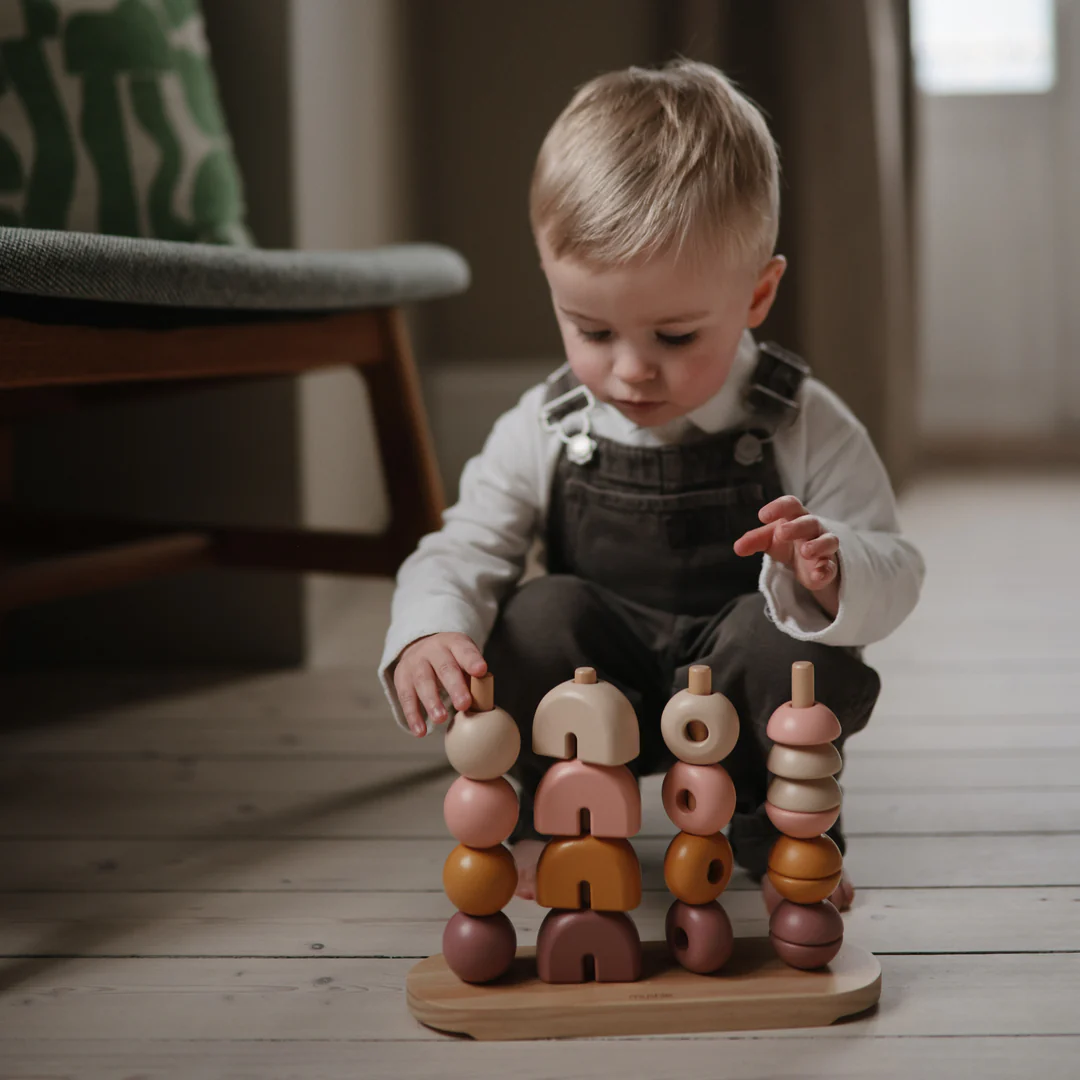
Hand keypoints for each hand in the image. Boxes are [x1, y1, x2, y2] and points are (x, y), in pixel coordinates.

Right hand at [394, 632, 487, 736]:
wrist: (420, 647)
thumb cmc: (452, 660)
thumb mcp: (463, 660)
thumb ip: (473, 678)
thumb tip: (483, 702)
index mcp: (454, 643)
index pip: (464, 650)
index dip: (472, 660)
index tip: (481, 671)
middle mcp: (433, 650)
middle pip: (444, 668)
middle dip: (454, 687)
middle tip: (464, 704)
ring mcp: (415, 663)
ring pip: (423, 682)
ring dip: (432, 702)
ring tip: (441, 719)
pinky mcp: (401, 678)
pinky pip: (406, 698)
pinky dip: (413, 716)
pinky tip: (420, 731)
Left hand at [733, 495, 840, 614]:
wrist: (807, 558)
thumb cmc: (786, 540)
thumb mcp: (768, 539)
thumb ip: (754, 540)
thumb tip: (737, 548)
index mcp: (795, 516)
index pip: (791, 505)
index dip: (779, 507)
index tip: (763, 516)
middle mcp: (813, 528)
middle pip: (809, 522)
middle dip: (796, 527)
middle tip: (781, 533)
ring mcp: (823, 546)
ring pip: (827, 541)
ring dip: (817, 545)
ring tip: (805, 552)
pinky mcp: (828, 566)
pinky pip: (830, 566)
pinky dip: (825, 570)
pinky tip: (818, 575)